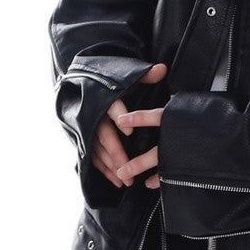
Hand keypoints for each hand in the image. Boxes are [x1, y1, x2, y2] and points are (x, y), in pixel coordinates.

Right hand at [91, 62, 167, 189]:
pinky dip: (104, 170)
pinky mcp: (87, 139)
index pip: (112, 107)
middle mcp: (96, 113)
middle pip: (104, 134)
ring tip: (124, 180)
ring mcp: (89, 128)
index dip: (120, 117)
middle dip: (115, 152)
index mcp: (107, 98)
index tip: (129, 130)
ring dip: (110, 165)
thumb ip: (145, 76)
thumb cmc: (116, 84)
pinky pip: (94, 157)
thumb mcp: (129, 78)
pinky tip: (116, 181)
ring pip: (97, 149)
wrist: (90, 85)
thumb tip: (162, 68)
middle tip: (126, 166)